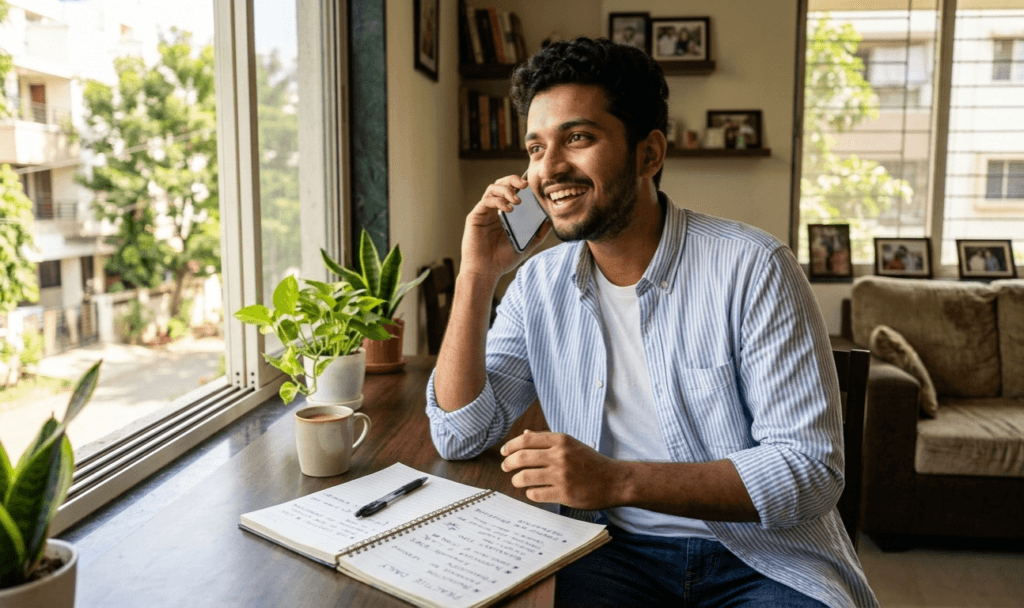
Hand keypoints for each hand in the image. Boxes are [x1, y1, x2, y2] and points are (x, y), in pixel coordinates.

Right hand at [460, 174, 550, 279]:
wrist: (485, 272)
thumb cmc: (503, 259)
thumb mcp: (527, 244)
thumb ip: (538, 232)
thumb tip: (551, 219)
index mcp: (504, 213)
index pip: (511, 191)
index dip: (520, 184)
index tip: (532, 186)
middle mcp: (493, 210)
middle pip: (501, 184)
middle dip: (513, 180)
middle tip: (525, 185)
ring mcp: (483, 212)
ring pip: (492, 189)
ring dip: (506, 190)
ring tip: (518, 200)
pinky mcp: (475, 217)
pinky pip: (486, 201)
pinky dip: (498, 201)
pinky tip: (508, 209)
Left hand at [500, 430, 622, 509]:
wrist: (615, 481)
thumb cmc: (591, 462)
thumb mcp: (571, 444)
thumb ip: (547, 439)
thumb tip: (523, 435)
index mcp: (561, 440)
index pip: (526, 440)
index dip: (510, 446)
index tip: (504, 452)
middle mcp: (560, 456)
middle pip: (521, 458)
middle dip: (508, 463)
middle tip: (505, 467)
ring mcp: (562, 475)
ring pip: (525, 477)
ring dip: (517, 480)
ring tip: (518, 481)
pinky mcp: (564, 494)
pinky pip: (536, 494)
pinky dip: (530, 493)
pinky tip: (534, 491)